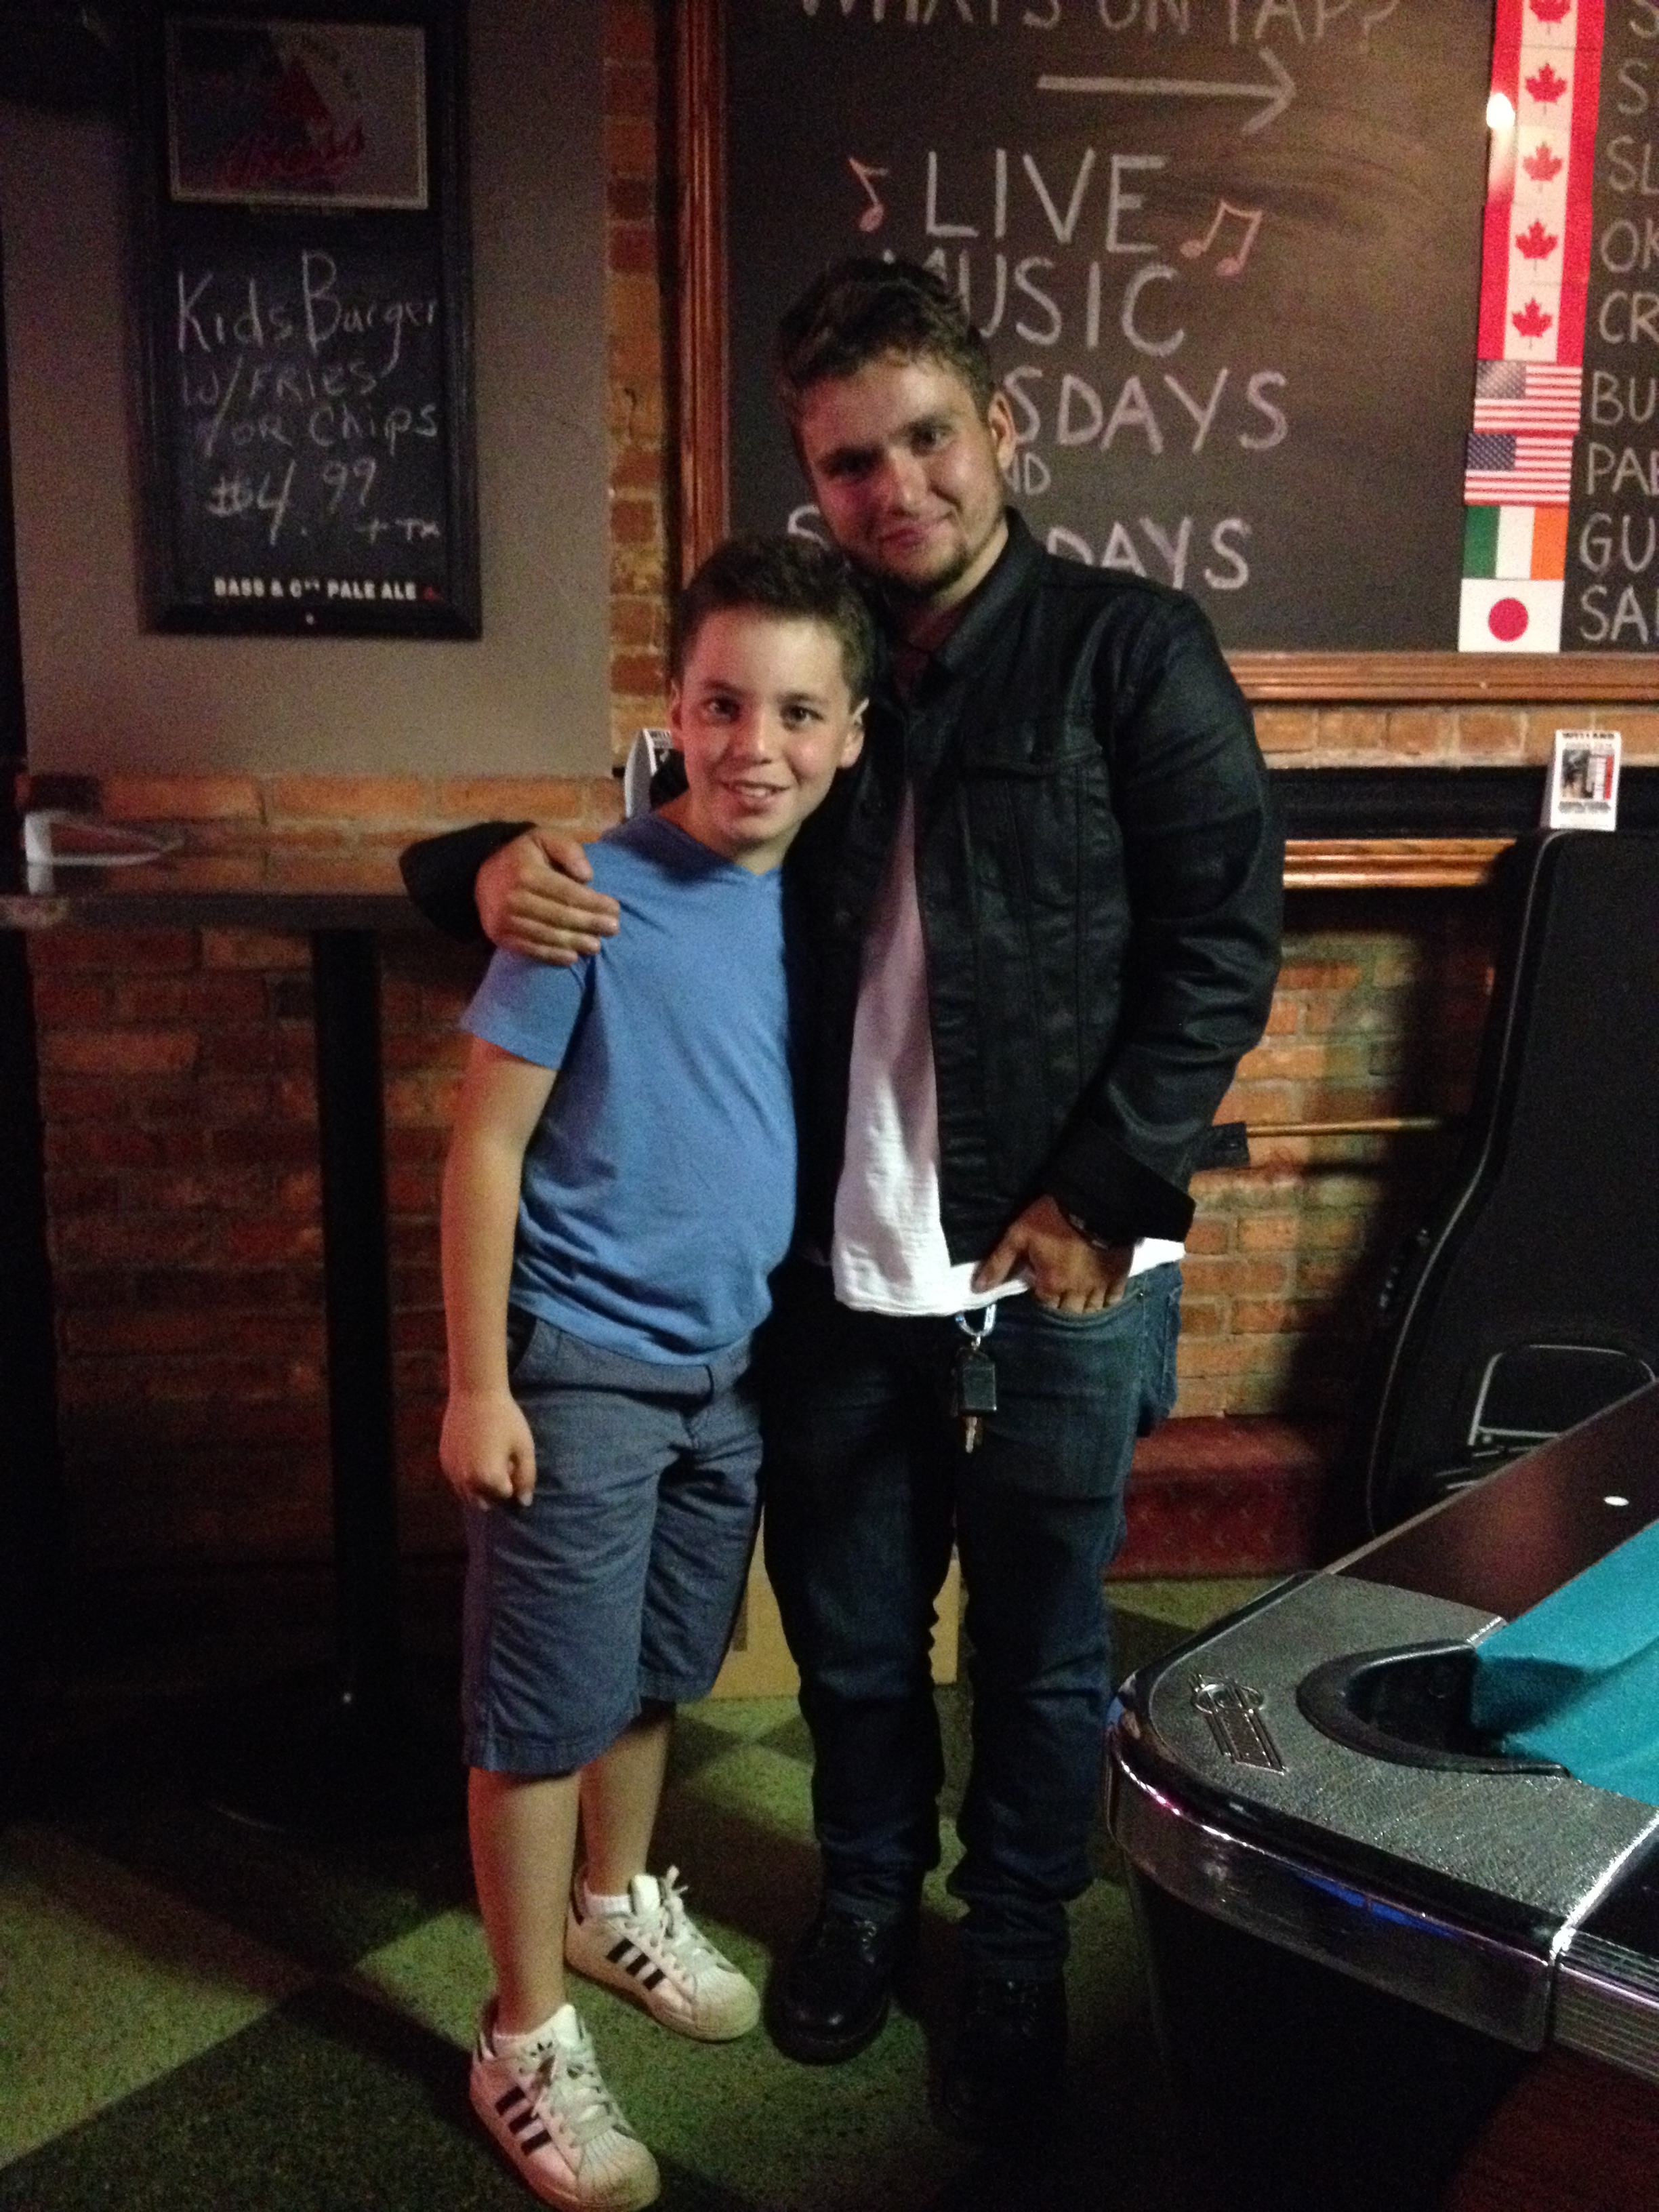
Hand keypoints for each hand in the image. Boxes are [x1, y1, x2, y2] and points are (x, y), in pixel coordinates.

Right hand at [440, 1388, 536, 1506]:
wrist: (474, 1393)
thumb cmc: (505, 1419)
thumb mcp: (524, 1447)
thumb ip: (526, 1477)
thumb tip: (524, 1503)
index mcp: (488, 1479)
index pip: (506, 1496)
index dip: (513, 1480)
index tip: (514, 1461)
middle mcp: (466, 1481)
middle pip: (484, 1502)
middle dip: (494, 1491)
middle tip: (501, 1464)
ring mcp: (451, 1472)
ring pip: (467, 1495)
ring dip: (479, 1488)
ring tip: (488, 1460)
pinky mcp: (443, 1461)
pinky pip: (456, 1481)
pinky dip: (466, 1477)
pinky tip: (475, 1454)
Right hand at [476, 827, 620, 963]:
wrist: (481, 874)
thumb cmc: (523, 856)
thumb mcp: (545, 839)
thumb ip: (569, 851)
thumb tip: (587, 877)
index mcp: (527, 873)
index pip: (568, 893)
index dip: (594, 903)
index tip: (615, 909)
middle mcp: (514, 898)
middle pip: (560, 916)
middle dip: (590, 924)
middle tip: (613, 929)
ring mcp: (504, 919)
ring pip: (547, 935)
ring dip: (575, 942)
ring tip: (596, 945)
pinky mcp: (499, 935)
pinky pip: (530, 948)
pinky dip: (552, 955)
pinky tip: (571, 957)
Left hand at [972, 1194, 1133, 1313]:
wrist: (1094, 1202)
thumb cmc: (1052, 1219)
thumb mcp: (1018, 1236)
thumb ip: (999, 1263)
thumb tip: (977, 1289)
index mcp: (1051, 1285)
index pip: (1043, 1303)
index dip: (1040, 1291)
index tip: (1040, 1279)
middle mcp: (1076, 1292)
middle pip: (1068, 1310)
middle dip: (1062, 1303)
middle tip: (1059, 1286)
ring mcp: (1100, 1285)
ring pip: (1092, 1308)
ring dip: (1084, 1305)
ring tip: (1079, 1293)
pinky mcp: (1119, 1275)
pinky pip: (1114, 1298)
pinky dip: (1108, 1299)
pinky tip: (1102, 1293)